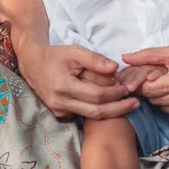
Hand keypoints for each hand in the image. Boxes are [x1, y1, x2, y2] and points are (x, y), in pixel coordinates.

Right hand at [15, 40, 138, 120]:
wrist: (32, 65)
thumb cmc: (56, 56)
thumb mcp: (75, 51)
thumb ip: (95, 59)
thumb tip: (116, 68)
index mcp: (63, 86)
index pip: (96, 95)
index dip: (114, 93)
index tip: (128, 88)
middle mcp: (60, 103)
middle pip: (96, 111)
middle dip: (118, 108)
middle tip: (136, 104)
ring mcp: (59, 111)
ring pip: (90, 116)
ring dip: (111, 111)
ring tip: (128, 105)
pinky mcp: (60, 114)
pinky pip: (82, 115)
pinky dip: (98, 111)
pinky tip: (111, 105)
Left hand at [124, 42, 168, 121]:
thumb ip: (148, 55)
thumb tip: (125, 58)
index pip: (149, 89)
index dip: (140, 84)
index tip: (138, 78)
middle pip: (155, 100)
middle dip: (149, 91)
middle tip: (150, 81)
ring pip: (164, 109)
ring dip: (160, 99)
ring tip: (165, 86)